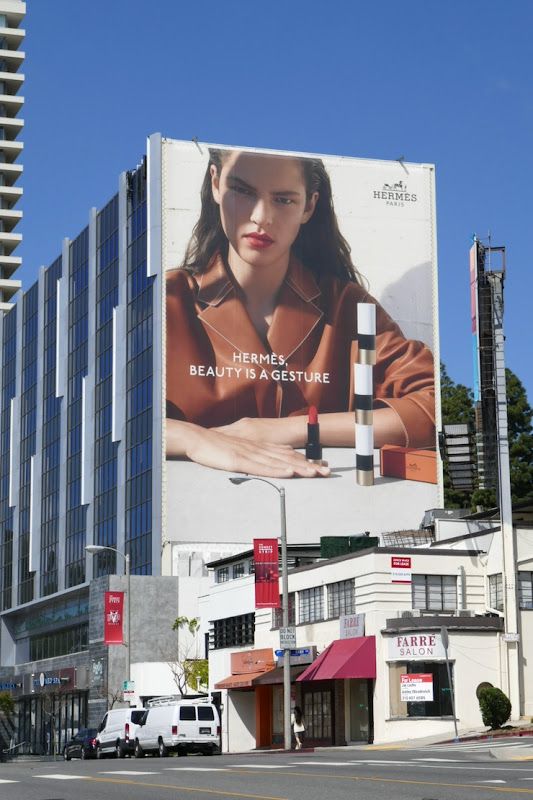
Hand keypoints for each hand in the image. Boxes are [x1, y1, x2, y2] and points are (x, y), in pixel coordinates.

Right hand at [167, 419, 329, 477]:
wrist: (197, 438)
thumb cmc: (216, 446)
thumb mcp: (241, 449)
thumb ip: (257, 455)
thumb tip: (274, 460)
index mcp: (260, 446)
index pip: (288, 454)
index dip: (305, 460)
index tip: (321, 466)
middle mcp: (259, 448)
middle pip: (288, 458)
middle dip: (308, 465)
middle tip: (326, 472)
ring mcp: (250, 454)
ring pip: (278, 462)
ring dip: (298, 468)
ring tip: (314, 474)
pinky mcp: (239, 460)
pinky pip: (261, 467)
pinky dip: (276, 470)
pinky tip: (288, 473)